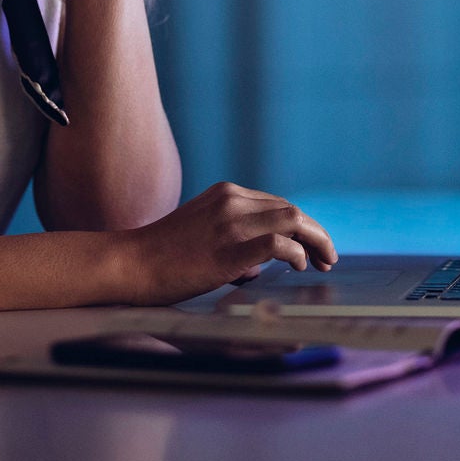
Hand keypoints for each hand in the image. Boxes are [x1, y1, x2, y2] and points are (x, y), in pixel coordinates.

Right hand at [117, 182, 337, 304]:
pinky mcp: (228, 250)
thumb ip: (231, 240)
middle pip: (291, 210)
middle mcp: (232, 201)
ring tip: (324, 262)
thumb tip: (258, 266)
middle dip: (316, 233)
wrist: (130, 264)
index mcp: (226, 194)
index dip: (302, 225)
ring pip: (292, 220)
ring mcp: (230, 223)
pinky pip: (277, 244)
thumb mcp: (200, 233)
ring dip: (316, 241)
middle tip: (329, 257)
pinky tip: (298, 266)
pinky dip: (296, 253)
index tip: (313, 247)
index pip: (278, 205)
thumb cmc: (162, 257)